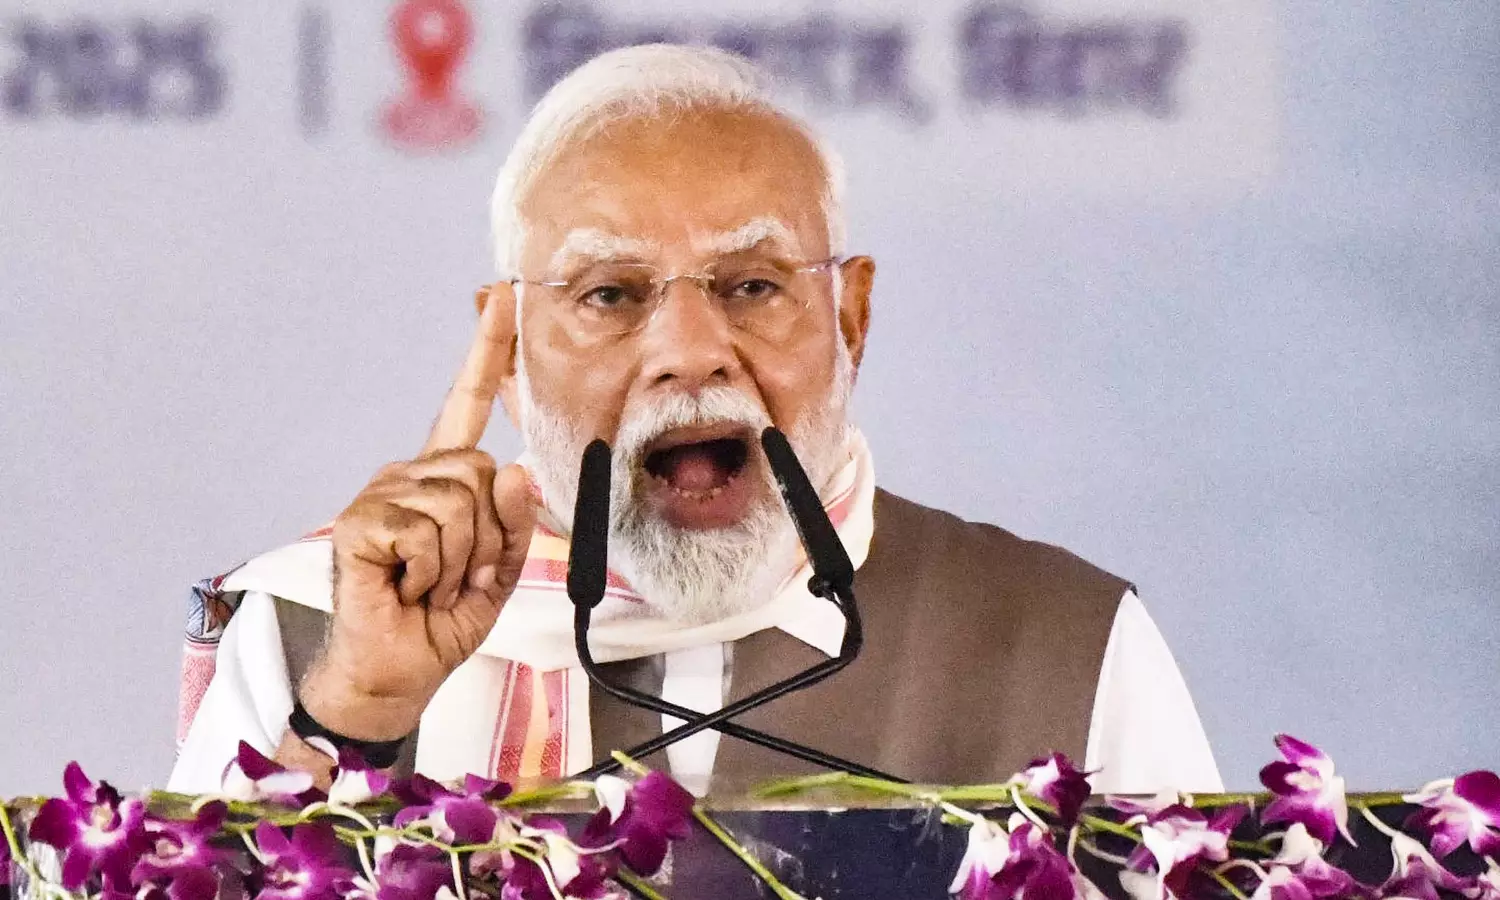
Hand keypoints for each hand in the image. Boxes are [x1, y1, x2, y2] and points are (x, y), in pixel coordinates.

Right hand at [300, 290, 534, 740]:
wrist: (398, 669)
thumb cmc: (442, 619)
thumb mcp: (501, 569)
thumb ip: (516, 521)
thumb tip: (514, 469)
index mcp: (445, 478)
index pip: (466, 401)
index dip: (486, 349)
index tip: (500, 296)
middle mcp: (410, 475)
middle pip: (483, 470)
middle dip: (489, 535)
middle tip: (459, 574)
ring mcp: (381, 495)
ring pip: (461, 504)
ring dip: (461, 559)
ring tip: (432, 583)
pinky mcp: (361, 521)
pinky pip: (429, 531)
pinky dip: (433, 572)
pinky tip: (408, 586)